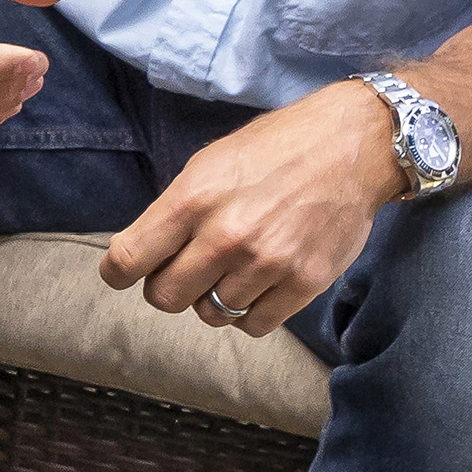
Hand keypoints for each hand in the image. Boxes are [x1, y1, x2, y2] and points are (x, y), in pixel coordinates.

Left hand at [102, 86, 400, 334]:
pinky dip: (248, 313)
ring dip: (213, 298)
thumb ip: (173, 211)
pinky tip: (256, 287)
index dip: (117, 273)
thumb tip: (139, 256)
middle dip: (167, 287)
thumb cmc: (274, 150)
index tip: (124, 273)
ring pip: (210, 314)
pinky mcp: (304, 283)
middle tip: (185, 271)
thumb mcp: (209, 164)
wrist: (354, 145)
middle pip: (165, 298)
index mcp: (193, 199)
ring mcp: (267, 263)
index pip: (128, 260)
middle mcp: (226, 236)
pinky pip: (253, 325)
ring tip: (232, 269)